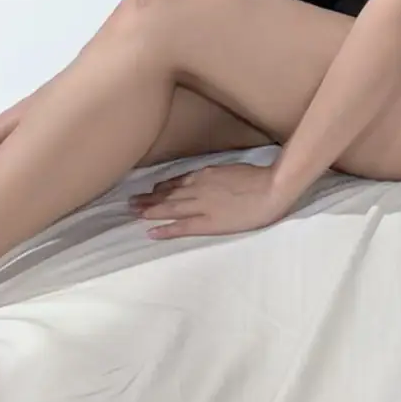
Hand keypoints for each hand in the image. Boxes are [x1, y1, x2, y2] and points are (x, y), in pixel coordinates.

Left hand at [130, 162, 287, 239]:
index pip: (177, 182)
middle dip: (148, 199)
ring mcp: (202, 205)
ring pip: (169, 208)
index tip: (150, 190)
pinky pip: (182, 226)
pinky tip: (151, 232)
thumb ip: (216, 175)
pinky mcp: (209, 222)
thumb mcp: (231, 169)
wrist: (270, 189)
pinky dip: (165, 229)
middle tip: (130, 202)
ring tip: (134, 214)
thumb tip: (209, 178)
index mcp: (205, 174)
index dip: (162, 187)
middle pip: (167, 195)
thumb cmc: (257, 178)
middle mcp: (198, 188)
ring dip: (150, 211)